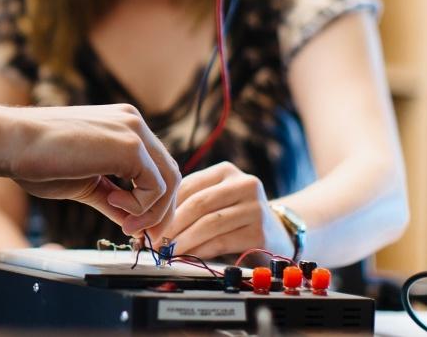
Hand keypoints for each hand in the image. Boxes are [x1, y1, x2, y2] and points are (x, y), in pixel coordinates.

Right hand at [4, 104, 179, 237]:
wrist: (11, 142)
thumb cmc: (37, 159)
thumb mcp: (85, 183)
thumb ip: (112, 199)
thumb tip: (133, 222)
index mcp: (123, 125)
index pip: (156, 166)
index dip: (154, 201)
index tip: (139, 227)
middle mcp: (133, 122)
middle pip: (170, 173)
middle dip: (161, 211)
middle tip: (145, 236)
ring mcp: (134, 131)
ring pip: (169, 181)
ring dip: (151, 212)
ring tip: (124, 223)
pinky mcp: (131, 146)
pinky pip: (156, 186)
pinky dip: (141, 207)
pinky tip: (113, 205)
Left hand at [159, 162, 291, 259]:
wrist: (278, 232)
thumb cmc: (236, 215)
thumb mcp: (217, 199)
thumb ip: (189, 202)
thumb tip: (152, 220)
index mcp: (227, 171)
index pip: (188, 185)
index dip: (165, 205)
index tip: (148, 221)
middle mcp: (245, 184)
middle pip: (198, 204)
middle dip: (171, 224)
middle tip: (154, 240)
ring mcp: (255, 208)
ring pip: (208, 224)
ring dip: (182, 240)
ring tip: (166, 250)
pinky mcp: (260, 233)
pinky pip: (220, 241)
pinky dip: (199, 250)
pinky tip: (186, 255)